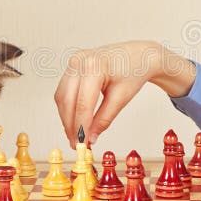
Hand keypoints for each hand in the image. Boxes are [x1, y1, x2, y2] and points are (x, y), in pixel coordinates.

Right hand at [54, 41, 195, 148]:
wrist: (139, 54)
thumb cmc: (134, 71)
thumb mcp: (122, 97)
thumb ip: (104, 119)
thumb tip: (90, 138)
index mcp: (94, 66)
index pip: (83, 103)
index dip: (81, 127)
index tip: (82, 145)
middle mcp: (79, 61)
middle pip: (68, 101)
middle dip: (71, 126)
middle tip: (77, 145)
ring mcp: (73, 62)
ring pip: (62, 97)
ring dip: (66, 119)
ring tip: (76, 137)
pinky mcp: (72, 66)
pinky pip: (64, 91)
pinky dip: (67, 108)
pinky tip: (74, 122)